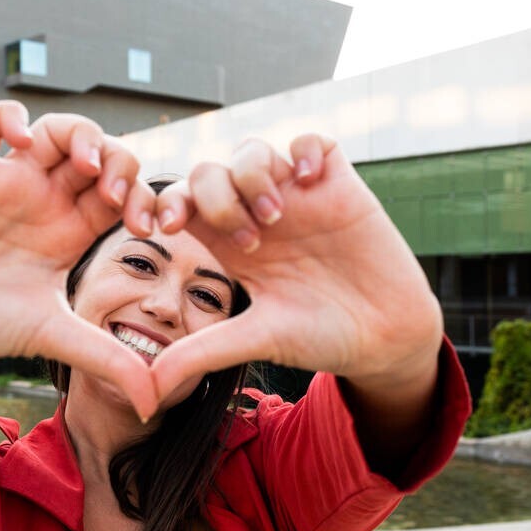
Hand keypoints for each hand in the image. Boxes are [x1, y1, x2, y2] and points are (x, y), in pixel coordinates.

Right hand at [0, 100, 158, 412]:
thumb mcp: (53, 336)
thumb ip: (106, 360)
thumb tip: (156, 403)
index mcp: (69, 232)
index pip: (122, 193)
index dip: (145, 197)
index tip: (145, 226)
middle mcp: (43, 201)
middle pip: (97, 154)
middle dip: (119, 161)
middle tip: (114, 193)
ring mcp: (6, 182)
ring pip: (54, 130)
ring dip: (79, 132)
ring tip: (83, 161)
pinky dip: (9, 115)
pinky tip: (22, 139)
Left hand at [150, 135, 443, 403]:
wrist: (384, 337)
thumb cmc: (319, 337)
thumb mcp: (254, 340)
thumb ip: (200, 354)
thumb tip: (146, 391)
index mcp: (228, 244)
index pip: (180, 203)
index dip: (161, 204)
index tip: (161, 229)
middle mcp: (257, 214)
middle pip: (208, 170)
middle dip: (213, 197)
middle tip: (246, 244)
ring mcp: (297, 197)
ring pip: (252, 151)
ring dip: (252, 178)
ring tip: (275, 220)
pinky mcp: (339, 186)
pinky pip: (311, 140)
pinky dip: (302, 151)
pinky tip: (310, 183)